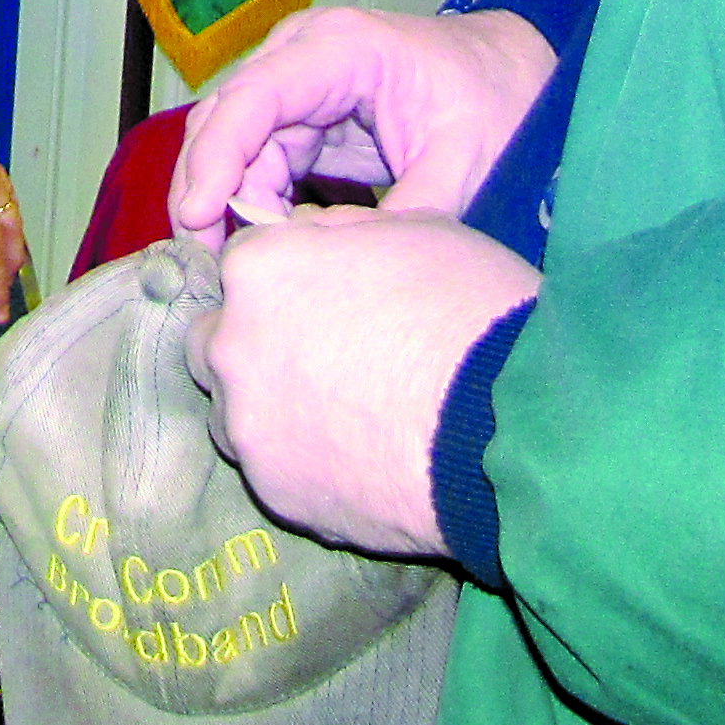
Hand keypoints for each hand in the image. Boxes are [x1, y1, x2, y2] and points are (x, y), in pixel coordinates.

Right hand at [169, 4, 554, 233]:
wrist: (511, 76)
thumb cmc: (494, 102)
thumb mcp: (465, 161)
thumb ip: (410, 213)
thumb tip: (349, 272)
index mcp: (343, 48)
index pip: (256, 95)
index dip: (220, 155)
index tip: (201, 215)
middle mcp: (303, 54)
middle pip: (226, 119)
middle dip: (205, 188)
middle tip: (204, 263)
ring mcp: (296, 83)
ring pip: (231, 144)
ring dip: (222, 203)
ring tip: (228, 266)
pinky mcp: (300, 116)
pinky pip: (256, 161)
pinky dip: (250, 205)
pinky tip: (261, 249)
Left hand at [183, 211, 539, 559]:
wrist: (506, 427)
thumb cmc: (468, 310)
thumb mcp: (416, 232)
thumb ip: (342, 231)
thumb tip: (312, 236)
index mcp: (261, 270)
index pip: (245, 262)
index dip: (286, 275)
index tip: (322, 295)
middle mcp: (233, 345)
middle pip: (218, 336)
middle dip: (254, 339)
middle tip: (321, 354)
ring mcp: (247, 426)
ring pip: (232, 409)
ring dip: (266, 404)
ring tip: (339, 414)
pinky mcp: (274, 493)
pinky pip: (270, 467)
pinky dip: (299, 460)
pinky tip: (354, 459)